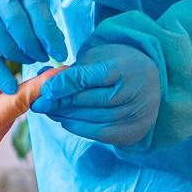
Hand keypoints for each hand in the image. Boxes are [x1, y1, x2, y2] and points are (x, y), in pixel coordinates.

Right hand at [0, 0, 67, 93]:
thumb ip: (44, 14)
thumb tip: (57, 45)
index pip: (36, 10)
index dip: (49, 35)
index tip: (60, 53)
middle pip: (17, 24)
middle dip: (34, 46)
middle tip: (44, 57)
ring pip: (0, 39)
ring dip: (19, 56)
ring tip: (31, 59)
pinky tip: (10, 86)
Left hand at [30, 30, 161, 146]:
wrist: (152, 82)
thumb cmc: (118, 65)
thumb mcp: (99, 58)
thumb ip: (74, 70)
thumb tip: (43, 80)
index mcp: (124, 68)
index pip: (87, 78)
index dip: (63, 84)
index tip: (44, 88)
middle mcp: (133, 93)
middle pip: (87, 100)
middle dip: (59, 102)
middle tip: (38, 103)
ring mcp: (135, 115)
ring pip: (90, 118)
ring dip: (65, 116)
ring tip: (48, 111)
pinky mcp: (131, 132)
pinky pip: (98, 133)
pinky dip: (78, 127)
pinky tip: (64, 120)